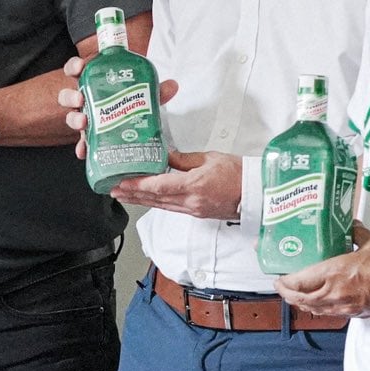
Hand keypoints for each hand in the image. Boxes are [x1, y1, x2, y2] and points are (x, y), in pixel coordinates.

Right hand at [58, 58, 178, 162]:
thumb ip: (155, 88)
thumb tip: (173, 85)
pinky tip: (84, 151)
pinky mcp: (90, 136)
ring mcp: (85, 118)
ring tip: (84, 122)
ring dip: (74, 120)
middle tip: (80, 100)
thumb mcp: (142, 92)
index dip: (74, 67)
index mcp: (93, 82)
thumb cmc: (129, 99)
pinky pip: (82, 142)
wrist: (130, 121)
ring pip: (71, 117)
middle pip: (67, 95)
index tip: (80, 67)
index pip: (76, 69)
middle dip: (70, 97)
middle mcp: (85, 99)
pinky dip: (82, 147)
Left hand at [109, 150, 241, 218]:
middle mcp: (191, 201)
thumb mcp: (210, 158)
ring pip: (161, 205)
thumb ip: (184, 159)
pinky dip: (156, 203)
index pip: (160, 186)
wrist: (257, 194)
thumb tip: (165, 157)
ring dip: (140, 201)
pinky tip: (147, 200)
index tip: (122, 183)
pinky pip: (171, 208)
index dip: (138, 186)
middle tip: (112, 190)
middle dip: (132, 195)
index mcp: (194, 186)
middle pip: (155, 199)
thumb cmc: (239, 174)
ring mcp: (193, 210)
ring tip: (123, 196)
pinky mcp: (197, 213)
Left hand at [272, 226, 369, 317]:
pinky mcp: (359, 314)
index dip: (283, 283)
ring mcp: (348, 307)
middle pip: (301, 300)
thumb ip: (355, 232)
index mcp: (335, 273)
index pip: (298, 283)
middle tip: (282, 287)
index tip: (277, 277)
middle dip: (288, 295)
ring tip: (296, 295)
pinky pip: (332, 314)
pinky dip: (321, 309)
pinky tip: (320, 303)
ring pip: (315, 310)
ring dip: (302, 304)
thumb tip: (349, 223)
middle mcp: (337, 293)